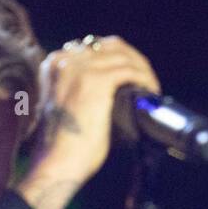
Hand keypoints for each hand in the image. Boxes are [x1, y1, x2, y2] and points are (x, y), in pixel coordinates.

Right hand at [17, 34, 159, 208]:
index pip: (96, 47)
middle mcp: (65, 60)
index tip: (135, 78)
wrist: (57, 162)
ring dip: (143, 71)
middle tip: (148, 82)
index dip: (121, 60)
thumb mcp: (67, 107)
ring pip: (123, 56)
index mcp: (55, 64)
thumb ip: (80, 90)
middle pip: (112, 46)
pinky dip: (144, 79)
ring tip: (152, 89)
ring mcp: (80, 69)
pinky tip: (151, 92)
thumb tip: (112, 90)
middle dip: (135, 61)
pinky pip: (129, 70)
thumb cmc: (64, 145)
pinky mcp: (95, 81)